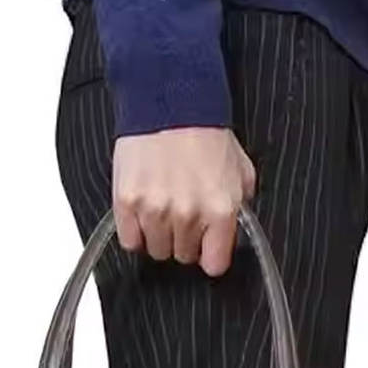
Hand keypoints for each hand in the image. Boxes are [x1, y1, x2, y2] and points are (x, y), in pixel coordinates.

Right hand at [112, 127, 255, 276]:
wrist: (169, 102)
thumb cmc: (204, 132)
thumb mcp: (240, 169)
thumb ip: (240, 203)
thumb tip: (232, 227)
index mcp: (220, 210)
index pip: (214, 264)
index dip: (210, 255)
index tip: (206, 246)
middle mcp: (188, 215)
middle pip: (183, 256)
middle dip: (184, 239)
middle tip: (182, 211)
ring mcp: (155, 211)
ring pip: (156, 251)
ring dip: (159, 234)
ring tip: (162, 205)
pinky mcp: (128, 204)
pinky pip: (130, 241)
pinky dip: (135, 231)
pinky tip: (143, 209)